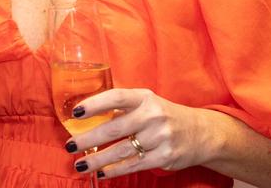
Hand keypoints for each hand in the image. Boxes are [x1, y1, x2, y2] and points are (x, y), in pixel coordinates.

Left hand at [66, 88, 219, 178]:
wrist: (201, 133)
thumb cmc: (163, 115)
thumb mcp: (146, 102)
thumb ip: (122, 106)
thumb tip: (85, 115)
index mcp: (145, 98)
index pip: (116, 97)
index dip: (94, 104)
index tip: (75, 112)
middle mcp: (153, 116)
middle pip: (114, 128)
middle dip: (88, 139)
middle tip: (70, 145)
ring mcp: (160, 137)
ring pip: (121, 151)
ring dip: (97, 159)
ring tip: (79, 164)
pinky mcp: (165, 157)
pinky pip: (134, 165)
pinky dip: (115, 170)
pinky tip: (101, 173)